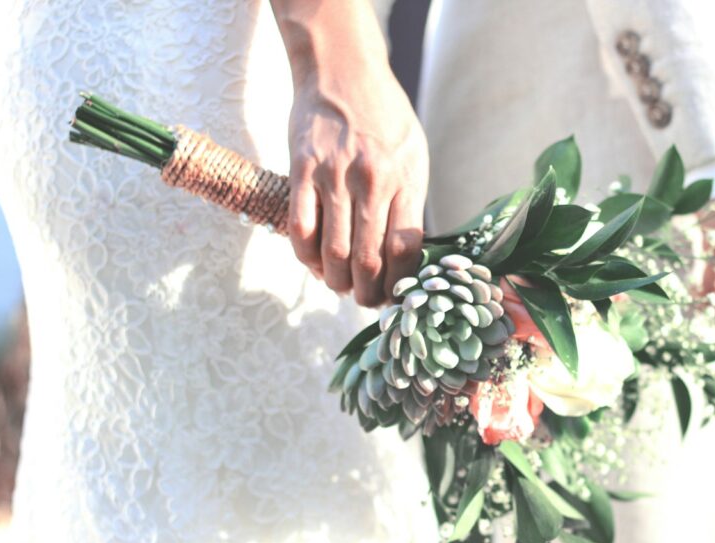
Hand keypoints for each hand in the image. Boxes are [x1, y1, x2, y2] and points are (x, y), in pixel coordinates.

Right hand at [273, 0, 426, 306]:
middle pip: (370, 260)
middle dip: (368, 293)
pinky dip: (306, 256)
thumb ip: (410, 200)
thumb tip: (408, 254)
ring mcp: (335, 176)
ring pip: (334, 252)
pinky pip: (300, 228)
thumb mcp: (414, 154)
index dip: (399, 283)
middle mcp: (372, 181)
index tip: (395, 296)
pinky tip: (313, 263)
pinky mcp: (302, 169)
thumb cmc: (384, 116)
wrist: (342, 69)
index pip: (405, 249)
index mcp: (406, 180)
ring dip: (336, 281)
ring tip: (340, 286)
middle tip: (365, 301)